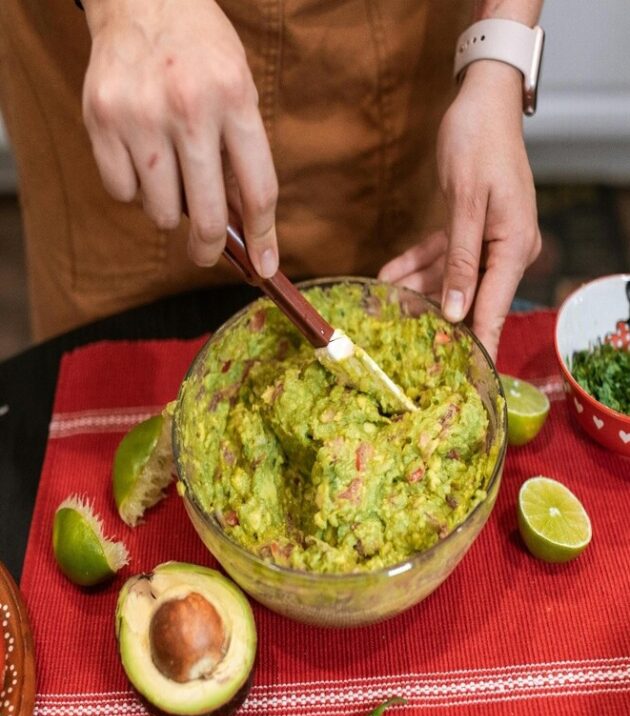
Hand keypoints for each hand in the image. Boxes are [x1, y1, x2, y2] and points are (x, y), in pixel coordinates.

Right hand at [81, 0, 278, 275]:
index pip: (258, 191)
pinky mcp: (101, 119)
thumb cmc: (200, 52)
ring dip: (168, 208)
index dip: (263, 237)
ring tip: (170, 174)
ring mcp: (140, 115)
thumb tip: (245, 227)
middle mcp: (187, 107)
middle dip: (208, 249)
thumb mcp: (239, 90)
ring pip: (160, 212)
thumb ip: (243, 155)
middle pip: (205, 216)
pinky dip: (133, 189)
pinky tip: (141, 158)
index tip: (264, 266)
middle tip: (206, 253)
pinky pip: (122, 192)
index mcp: (234, 98)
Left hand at [379, 60, 541, 358]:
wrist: (480, 102)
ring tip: (382, 305)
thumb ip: (459, 260)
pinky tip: (387, 275)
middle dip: (433, 317)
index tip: (465, 380)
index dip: (478, 347)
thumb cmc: (478, 143)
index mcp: (513, 247)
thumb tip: (456, 312)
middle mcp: (503, 249)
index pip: (494, 310)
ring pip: (447, 279)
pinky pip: (439, 255)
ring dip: (414, 290)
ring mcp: (486, 240)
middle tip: (402, 342)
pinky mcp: (467, 228)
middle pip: (468, 298)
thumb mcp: (465, 202)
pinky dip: (415, 264)